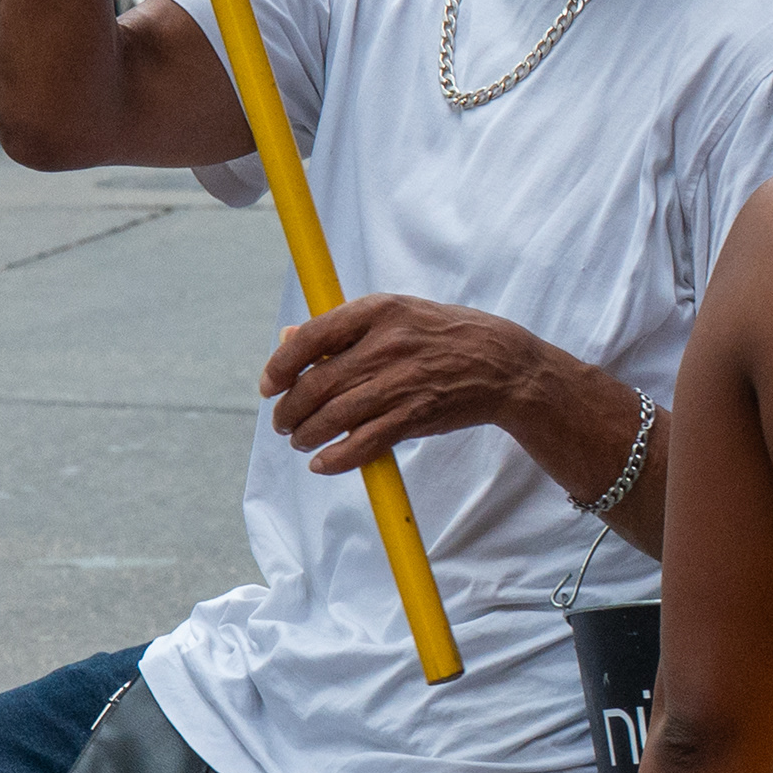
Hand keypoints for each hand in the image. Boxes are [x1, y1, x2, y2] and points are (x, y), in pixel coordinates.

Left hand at [261, 295, 548, 475]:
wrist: (504, 365)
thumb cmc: (445, 336)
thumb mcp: (398, 314)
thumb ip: (343, 327)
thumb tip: (287, 337)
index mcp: (379, 310)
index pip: (310, 338)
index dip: (279, 365)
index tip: (268, 385)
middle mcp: (386, 344)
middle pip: (315, 384)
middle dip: (289, 410)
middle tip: (284, 422)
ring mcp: (400, 382)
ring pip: (332, 417)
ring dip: (306, 435)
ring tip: (301, 440)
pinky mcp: (414, 415)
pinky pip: (362, 444)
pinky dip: (335, 459)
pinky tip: (324, 462)